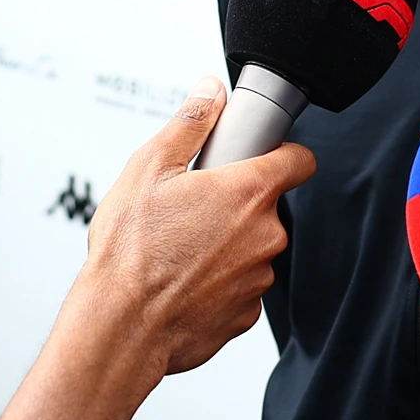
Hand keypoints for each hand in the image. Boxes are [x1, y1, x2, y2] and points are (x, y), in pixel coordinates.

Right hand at [0, 77, 314, 419]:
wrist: (119, 327)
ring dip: (227, 245)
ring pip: (253, 248)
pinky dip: (218, 282)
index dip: (282, 153)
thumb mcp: (149, 168)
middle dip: (236, 204)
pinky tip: (183, 281)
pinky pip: (240, 286)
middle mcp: (266, 234)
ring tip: (179, 248)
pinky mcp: (246, 314)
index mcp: (249, 191)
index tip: (261, 156)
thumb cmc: (130, 252)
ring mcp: (259, 277)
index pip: (300, 159)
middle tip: (191, 208)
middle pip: (268, 206)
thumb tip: (210, 92)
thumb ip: (190, 124)